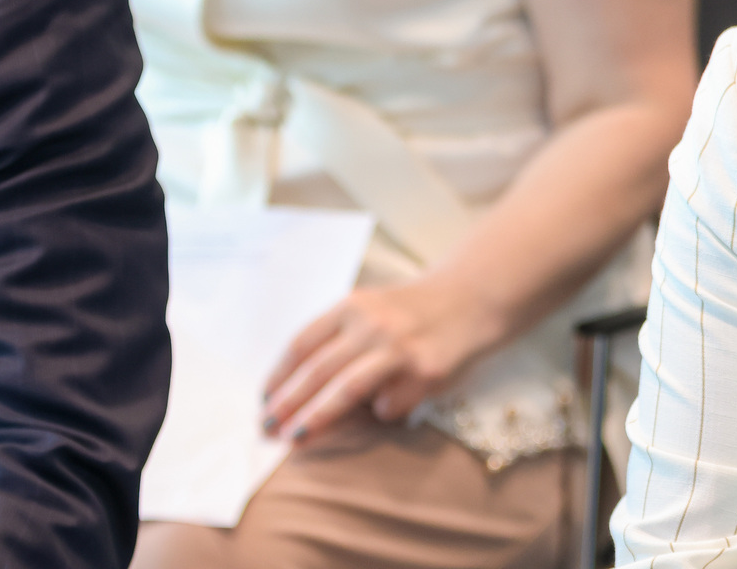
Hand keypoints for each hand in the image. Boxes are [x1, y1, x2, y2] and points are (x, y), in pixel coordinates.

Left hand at [260, 272, 493, 442]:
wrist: (472, 298)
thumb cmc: (412, 311)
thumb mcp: (370, 310)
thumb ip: (337, 339)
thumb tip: (292, 388)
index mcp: (352, 306)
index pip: (302, 345)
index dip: (279, 377)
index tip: (264, 402)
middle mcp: (373, 324)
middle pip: (318, 371)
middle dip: (288, 404)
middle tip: (267, 430)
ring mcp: (400, 348)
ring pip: (346, 389)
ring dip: (316, 418)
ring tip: (294, 438)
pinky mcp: (426, 372)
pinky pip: (390, 404)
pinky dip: (382, 412)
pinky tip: (387, 406)